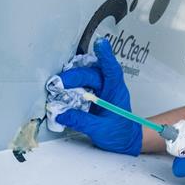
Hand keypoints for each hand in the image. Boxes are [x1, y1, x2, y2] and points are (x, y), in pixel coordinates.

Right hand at [55, 38, 141, 155]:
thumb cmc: (121, 135)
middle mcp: (108, 89)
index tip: (101, 43)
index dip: (106, 56)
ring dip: (72, 80)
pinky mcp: (93, 98)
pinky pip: (81, 88)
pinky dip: (71, 89)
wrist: (126, 141)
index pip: (112, 71)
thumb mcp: (101, 130)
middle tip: (59, 83)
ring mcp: (100, 92)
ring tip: (58, 86)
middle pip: (92, 74)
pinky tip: (62, 92)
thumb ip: (82, 121)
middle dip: (74, 76)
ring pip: (85, 79)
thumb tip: (61, 113)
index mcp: (116, 92)